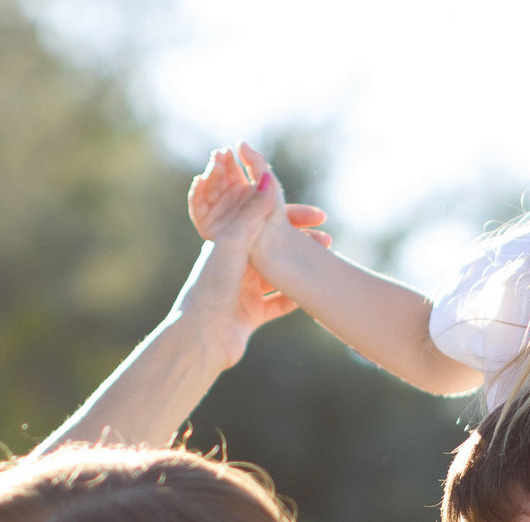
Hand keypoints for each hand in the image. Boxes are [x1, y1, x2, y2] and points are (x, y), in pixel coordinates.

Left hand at [188, 145, 330, 327]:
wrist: (202, 337)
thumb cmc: (211, 286)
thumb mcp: (233, 243)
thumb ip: (253, 213)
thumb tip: (267, 177)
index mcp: (227, 244)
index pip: (261, 223)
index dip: (288, 217)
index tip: (316, 215)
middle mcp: (235, 266)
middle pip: (273, 250)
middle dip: (300, 244)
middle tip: (328, 242)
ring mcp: (244, 292)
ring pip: (279, 277)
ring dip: (301, 271)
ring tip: (325, 266)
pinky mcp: (251, 316)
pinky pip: (278, 305)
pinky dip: (295, 299)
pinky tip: (315, 294)